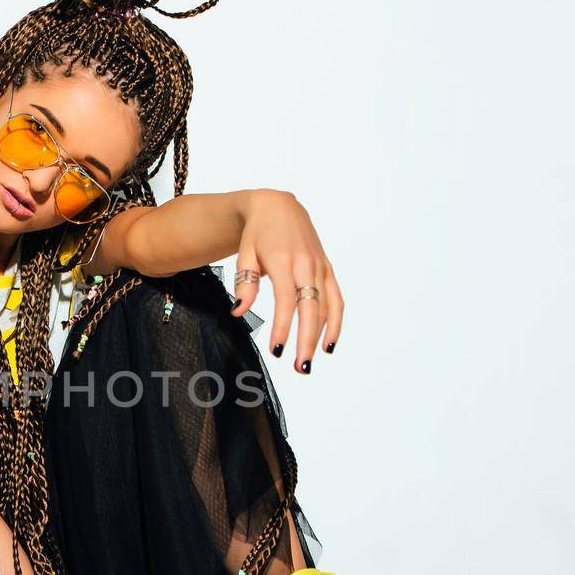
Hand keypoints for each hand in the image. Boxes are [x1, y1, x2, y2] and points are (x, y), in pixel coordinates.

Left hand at [229, 190, 343, 372]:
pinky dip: (335, 322)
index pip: (286, 300)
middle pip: (310, 308)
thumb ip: (244, 283)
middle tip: (299, 368)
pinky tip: (328, 344)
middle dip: (306, 340)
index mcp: (283, 260)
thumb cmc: (257, 233)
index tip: (277, 350)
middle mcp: (306, 264)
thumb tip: (238, 312)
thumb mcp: (244, 254)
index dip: (283, 326)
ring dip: (321, 337)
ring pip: (326, 307)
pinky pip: (336, 299)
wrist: (278, 206)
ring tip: (309, 363)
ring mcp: (320, 267)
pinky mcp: (327, 269)